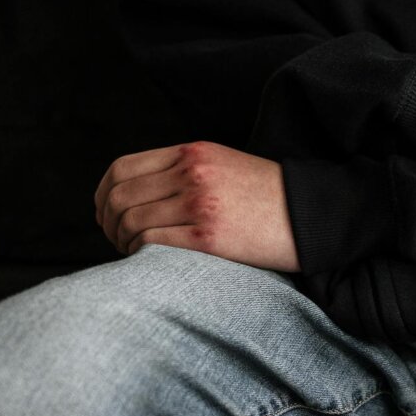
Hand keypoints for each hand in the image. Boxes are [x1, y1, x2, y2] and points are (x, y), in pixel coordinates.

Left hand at [93, 141, 299, 271]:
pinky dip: (139, 255)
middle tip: (115, 239)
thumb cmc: (268, 197)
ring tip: (132, 253)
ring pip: (131, 222)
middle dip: (108, 223)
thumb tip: (139, 194)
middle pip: (120, 196)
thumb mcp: (224, 165)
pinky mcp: (209, 236)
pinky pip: (152, 244)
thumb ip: (184, 171)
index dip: (103, 194)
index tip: (105, 213)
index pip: (122, 168)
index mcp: (192, 153)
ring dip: (122, 242)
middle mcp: (192, 173)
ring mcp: (199, 203)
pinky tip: (148, 262)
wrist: (311, 215)